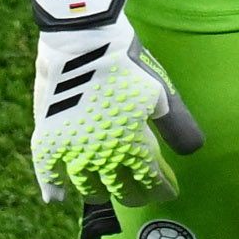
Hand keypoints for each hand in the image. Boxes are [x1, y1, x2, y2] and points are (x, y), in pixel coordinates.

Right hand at [23, 0, 202, 206]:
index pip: (150, 181)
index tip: (168, 192)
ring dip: (99, 194)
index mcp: (131, 146)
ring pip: (85, 186)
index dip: (161, 190)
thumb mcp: (161, 95)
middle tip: (142, 196)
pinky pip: (46, 170)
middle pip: (119, 189)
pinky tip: (57, 198)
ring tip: (106, 194)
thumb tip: (193, 152)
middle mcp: (99, 155)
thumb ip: (177, 127)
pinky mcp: (46, 136)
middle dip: (135, 196)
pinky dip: (51, 187)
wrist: (83, 40)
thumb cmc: (128, 65)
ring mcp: (69, 148)